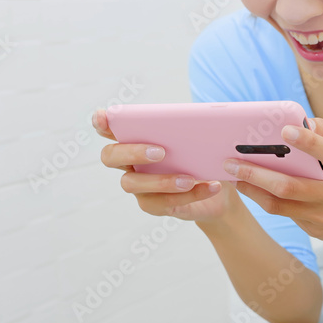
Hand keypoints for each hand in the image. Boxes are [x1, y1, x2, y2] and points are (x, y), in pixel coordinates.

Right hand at [93, 109, 241, 223]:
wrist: (221, 193)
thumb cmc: (201, 159)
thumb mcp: (198, 142)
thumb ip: (187, 131)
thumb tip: (193, 124)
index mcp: (135, 140)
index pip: (108, 129)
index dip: (101, 123)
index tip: (103, 117)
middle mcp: (129, 163)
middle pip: (110, 156)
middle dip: (131, 152)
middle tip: (160, 152)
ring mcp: (139, 186)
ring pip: (132, 184)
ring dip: (161, 181)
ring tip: (189, 179)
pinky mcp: (154, 205)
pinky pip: (164, 203)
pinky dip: (191, 195)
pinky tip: (211, 187)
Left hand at [225, 117, 322, 246]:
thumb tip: (305, 120)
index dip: (308, 142)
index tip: (285, 129)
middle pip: (292, 185)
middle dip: (257, 173)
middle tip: (232, 161)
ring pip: (281, 202)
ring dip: (252, 188)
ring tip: (233, 174)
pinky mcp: (313, 227)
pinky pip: (281, 212)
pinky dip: (260, 198)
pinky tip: (246, 187)